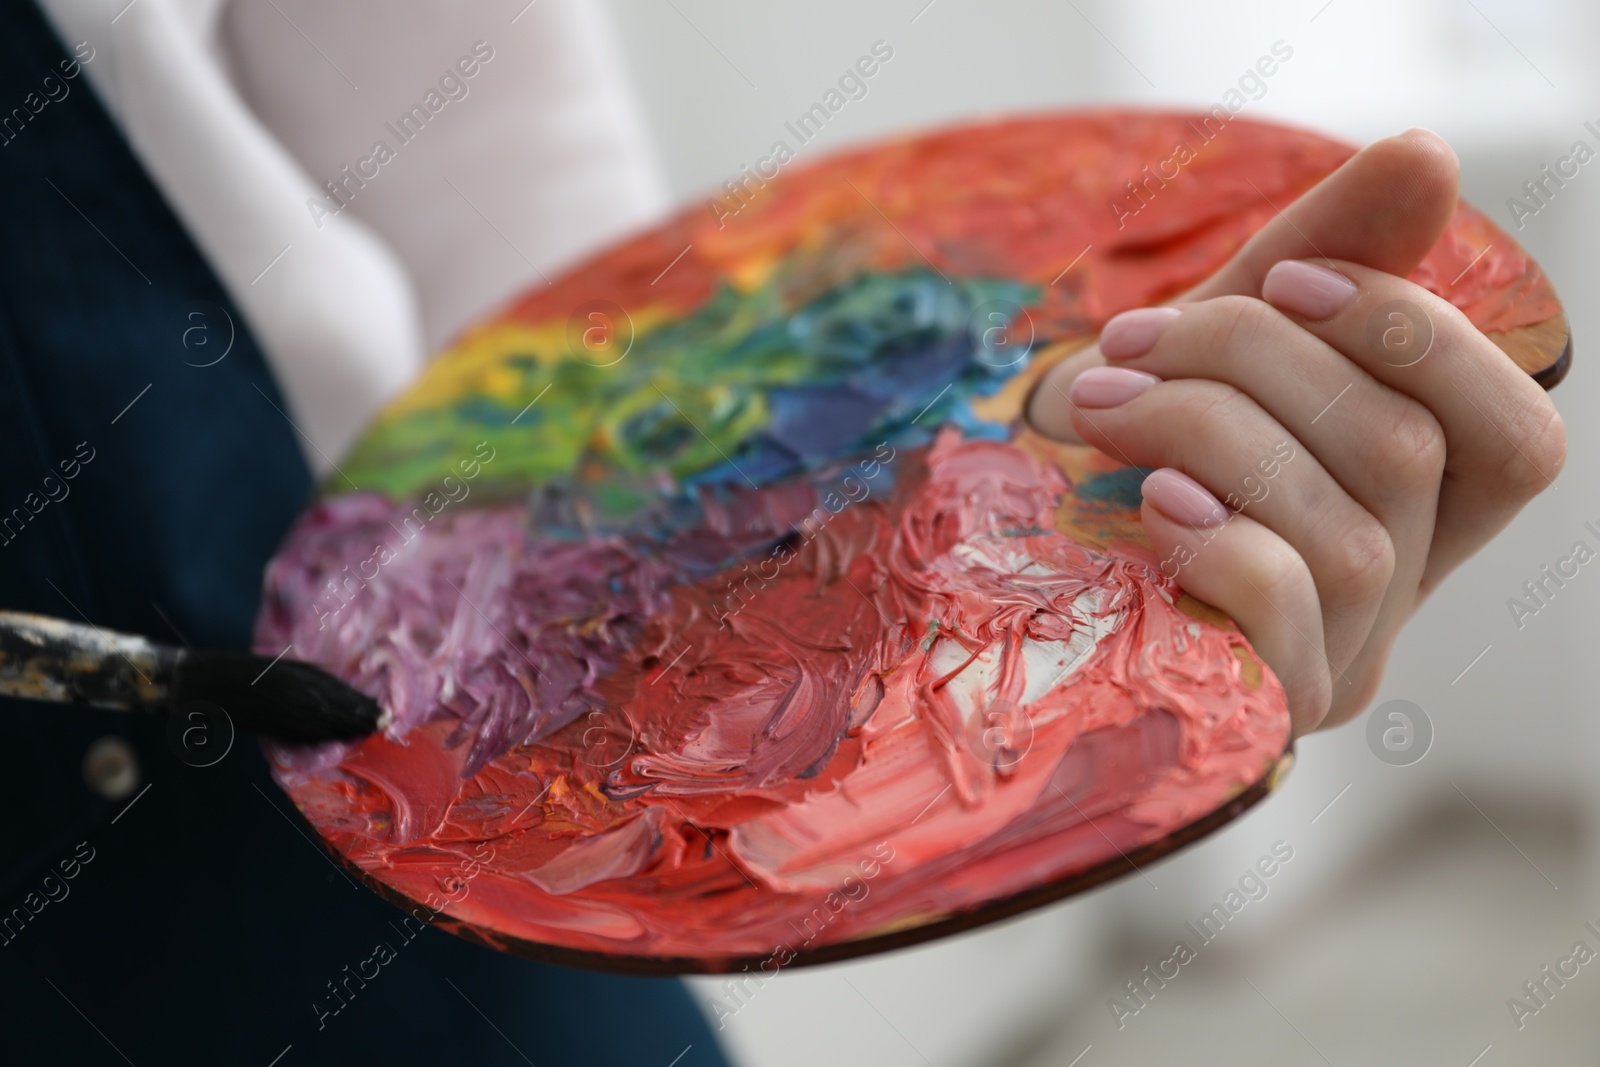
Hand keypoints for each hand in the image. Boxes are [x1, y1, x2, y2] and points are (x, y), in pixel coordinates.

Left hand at [1026, 129, 1565, 736]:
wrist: (979, 546)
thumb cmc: (1110, 443)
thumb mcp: (1210, 344)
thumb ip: (1319, 258)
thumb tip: (1428, 153)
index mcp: (1408, 514)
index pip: (1514, 439)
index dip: (1420, 338)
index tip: (1284, 277)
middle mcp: (1392, 596)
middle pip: (1408, 455)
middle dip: (1259, 360)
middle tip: (1134, 341)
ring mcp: (1328, 663)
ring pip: (1347, 529)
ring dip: (1207, 426)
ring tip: (1100, 401)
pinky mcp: (1250, 708)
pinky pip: (1284, 605)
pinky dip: (1217, 530)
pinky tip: (1142, 501)